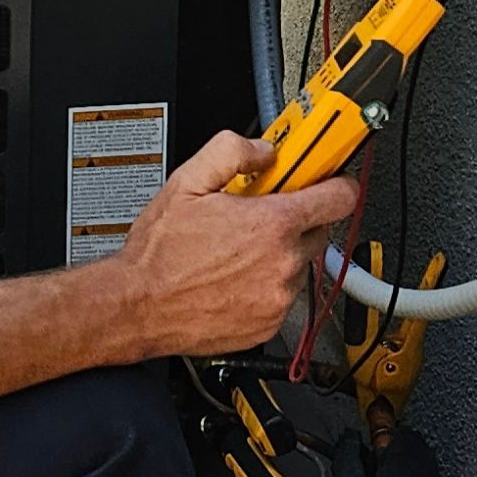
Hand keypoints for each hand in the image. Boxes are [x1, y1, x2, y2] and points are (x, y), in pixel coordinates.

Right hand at [115, 130, 358, 359]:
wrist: (138, 306)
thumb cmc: (159, 253)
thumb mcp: (187, 181)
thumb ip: (232, 151)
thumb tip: (262, 150)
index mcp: (271, 225)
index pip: (338, 199)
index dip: (338, 183)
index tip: (332, 178)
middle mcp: (282, 264)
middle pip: (318, 231)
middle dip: (295, 219)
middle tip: (258, 215)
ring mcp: (278, 299)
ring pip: (297, 266)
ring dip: (277, 254)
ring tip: (234, 251)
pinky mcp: (268, 326)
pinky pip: (280, 297)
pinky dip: (264, 285)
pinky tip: (231, 277)